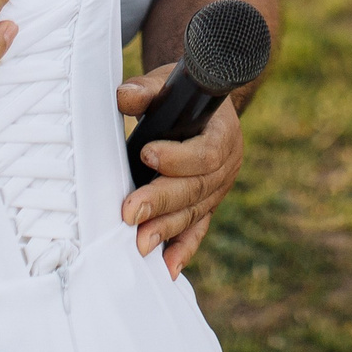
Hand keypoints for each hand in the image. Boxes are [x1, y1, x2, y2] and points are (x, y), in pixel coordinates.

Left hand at [117, 68, 244, 276]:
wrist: (202, 108)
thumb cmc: (182, 96)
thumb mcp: (167, 83)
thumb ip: (147, 89)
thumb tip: (124, 96)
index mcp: (224, 133)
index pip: (207, 152)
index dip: (179, 158)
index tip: (147, 153)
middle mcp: (226, 166)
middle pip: (197, 189)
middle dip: (162, 202)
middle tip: (130, 213)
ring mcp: (218, 190)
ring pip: (194, 213)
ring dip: (166, 229)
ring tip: (139, 244)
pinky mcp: (206, 206)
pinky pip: (197, 230)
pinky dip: (183, 249)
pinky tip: (167, 268)